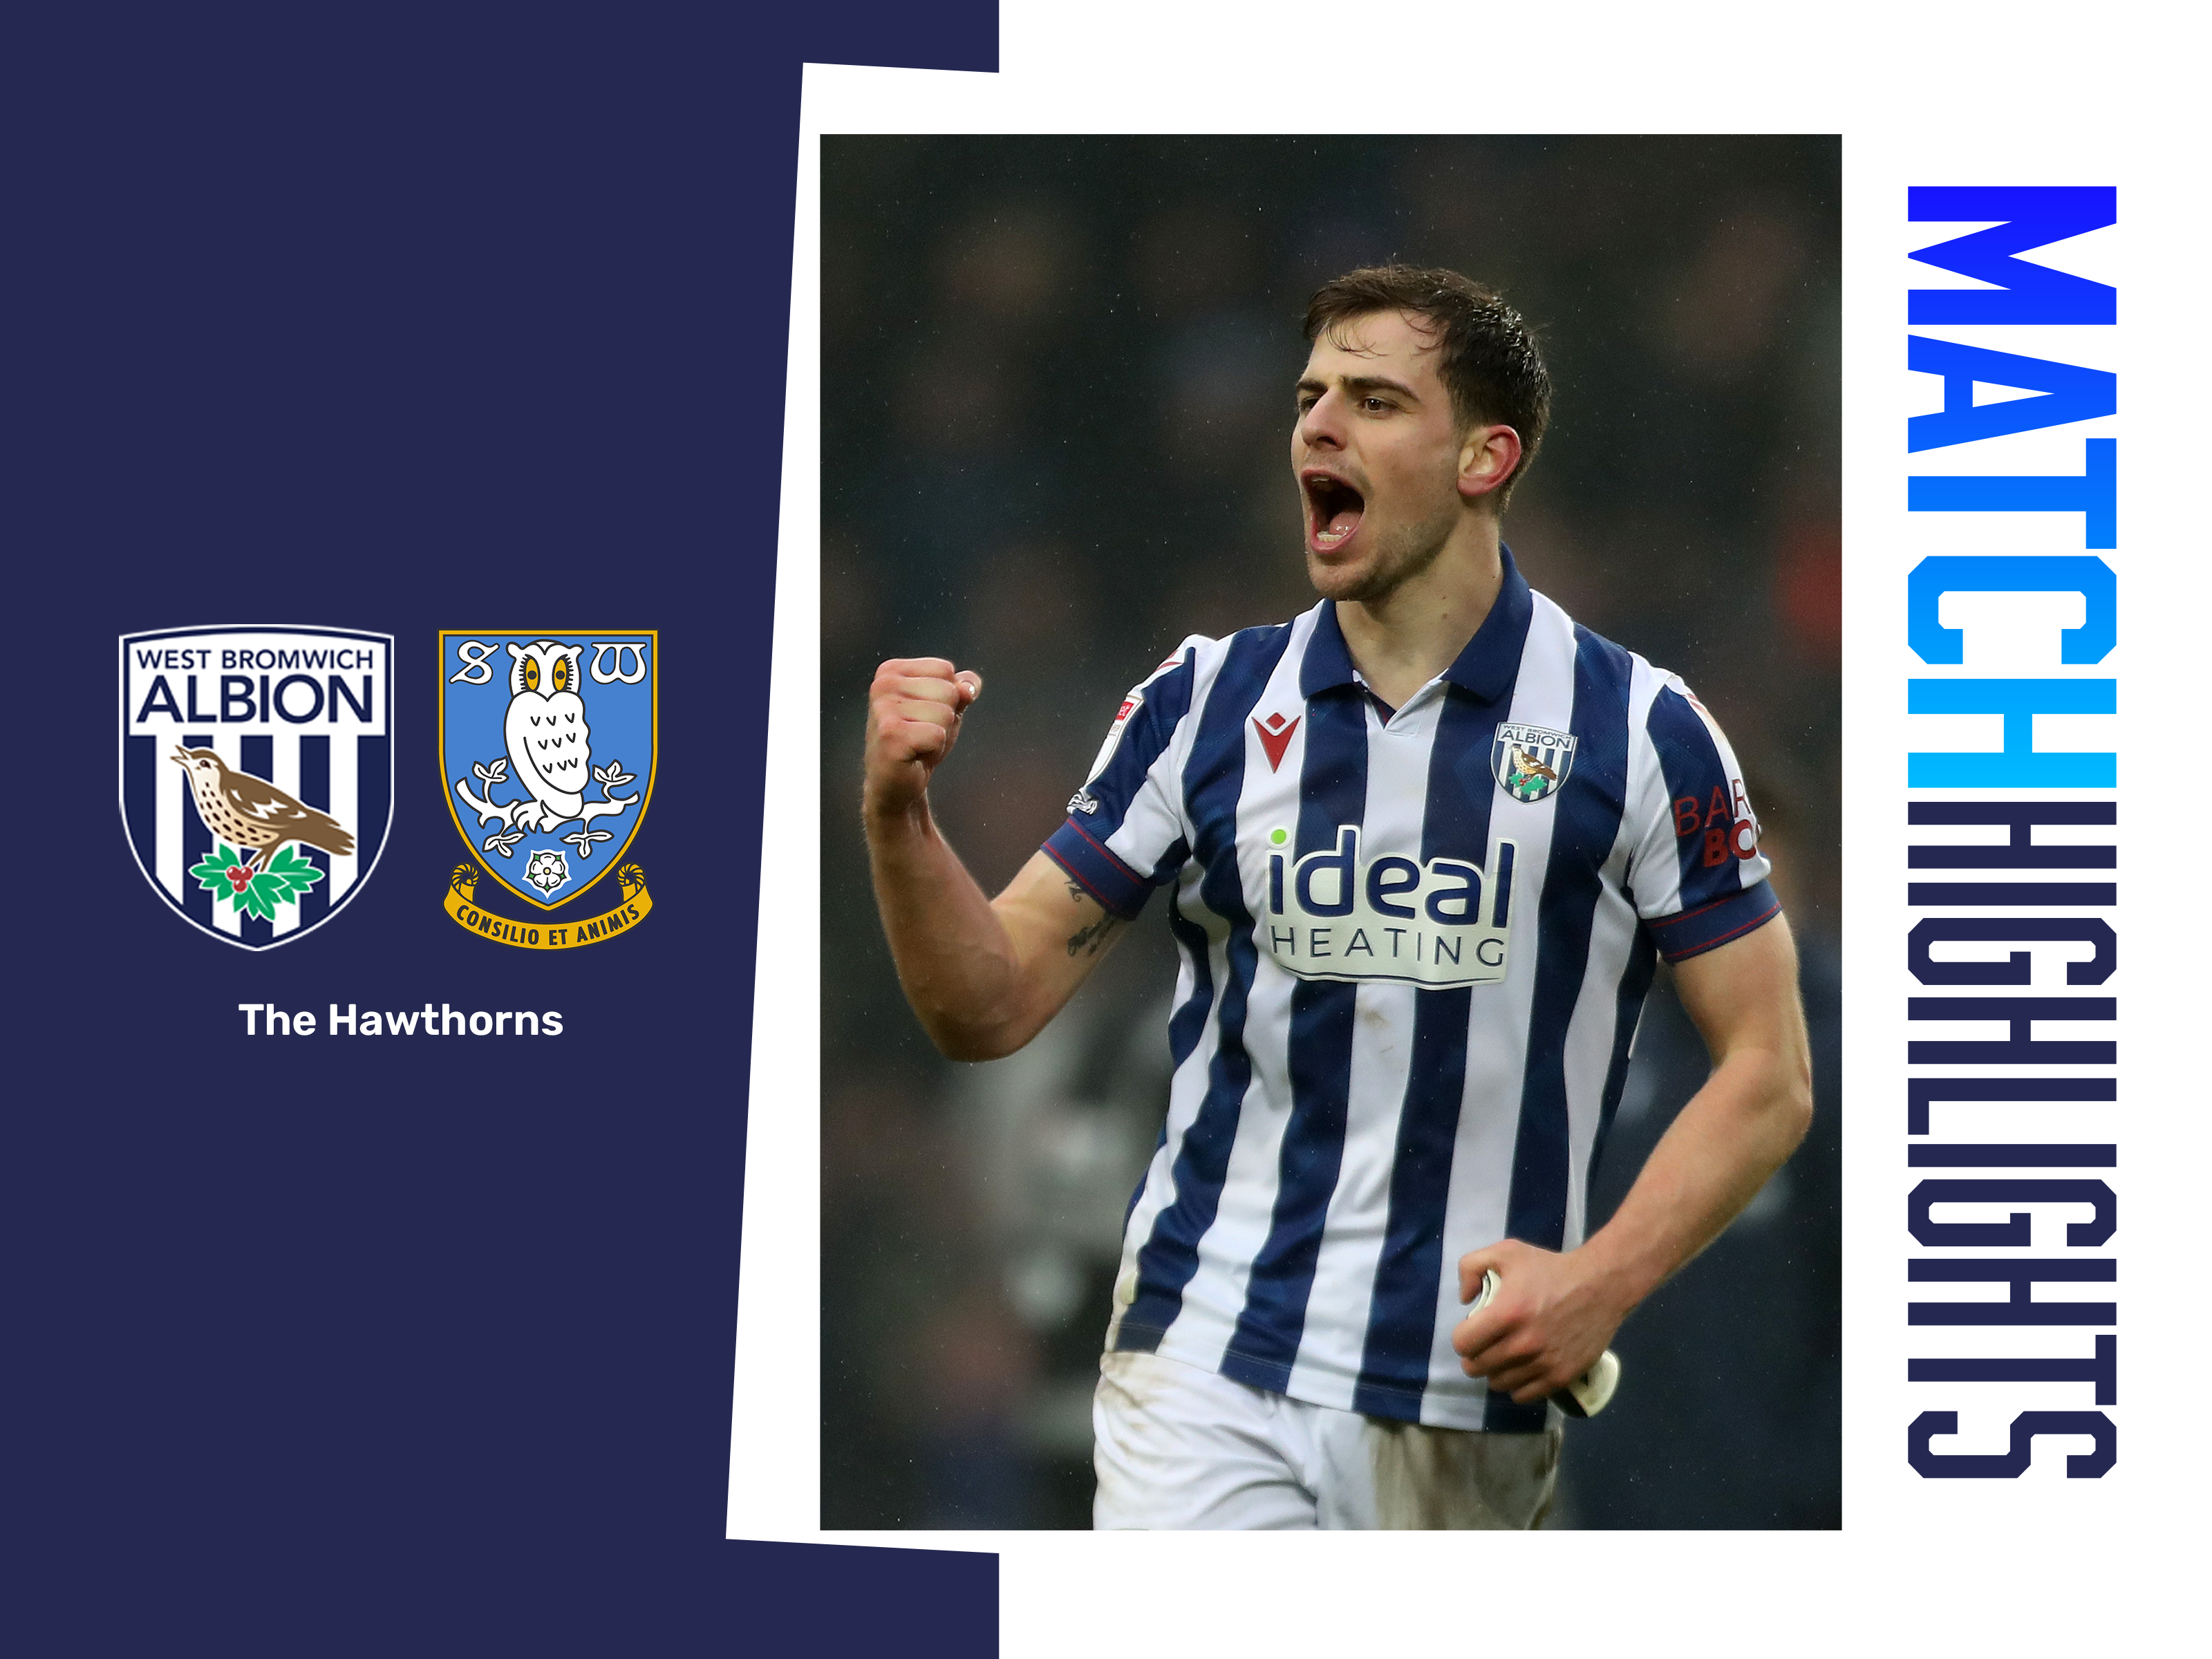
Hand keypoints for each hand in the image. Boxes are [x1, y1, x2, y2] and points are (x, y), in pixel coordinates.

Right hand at [864, 658, 982, 822]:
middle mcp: (882, 684)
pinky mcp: (891, 735)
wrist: (896, 784)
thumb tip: (968, 688)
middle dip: (945, 718)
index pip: (946, 670)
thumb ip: (962, 689)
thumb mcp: (946, 708)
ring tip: (917, 744)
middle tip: (921, 734)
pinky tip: (913, 756)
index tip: (924, 716)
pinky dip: (934, 750)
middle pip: (949, 691)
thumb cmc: (920, 741)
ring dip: (939, 735)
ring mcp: (883, 709)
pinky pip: (938, 735)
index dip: (947, 698)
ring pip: (945, 714)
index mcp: (891, 671)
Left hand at [1450, 1238, 1626, 1403]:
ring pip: (1498, 1384)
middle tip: (1487, 1344)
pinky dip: (1517, 1385)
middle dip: (1475, 1355)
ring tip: (1504, 1356)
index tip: (1472, 1330)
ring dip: (1496, 1371)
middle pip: (1477, 1367)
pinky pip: (1523, 1396)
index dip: (1463, 1337)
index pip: (1463, 1344)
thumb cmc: (1550, 1268)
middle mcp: (1523, 1344)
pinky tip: (1521, 1369)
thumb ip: (1471, 1267)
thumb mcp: (1506, 1251)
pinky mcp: (1561, 1377)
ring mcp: (1543, 1364)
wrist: (1601, 1286)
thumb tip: (1464, 1300)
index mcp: (1506, 1313)